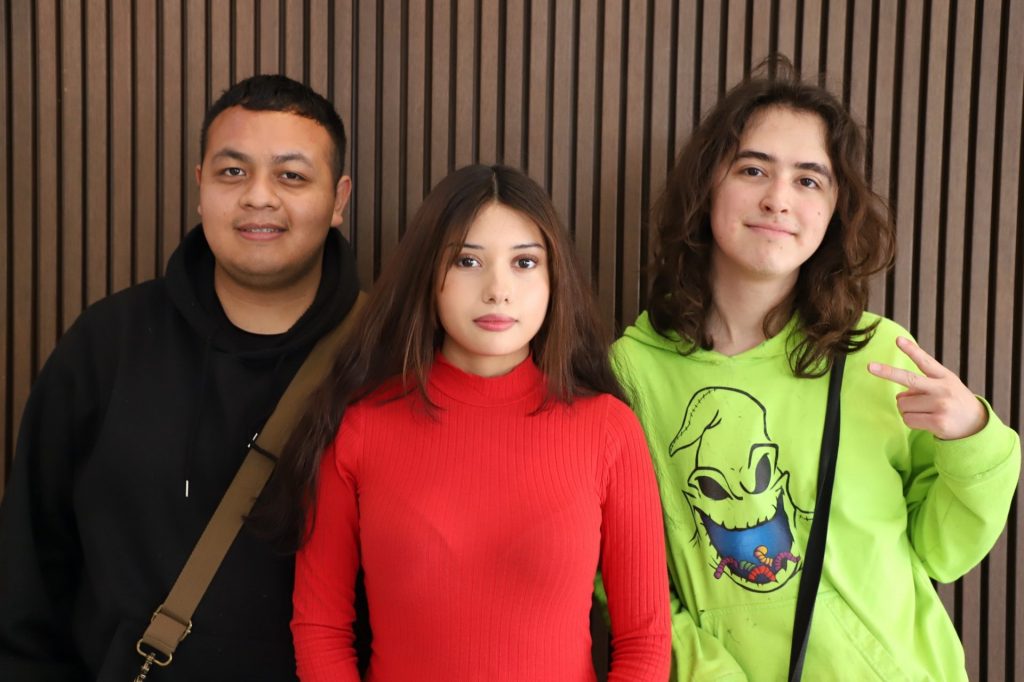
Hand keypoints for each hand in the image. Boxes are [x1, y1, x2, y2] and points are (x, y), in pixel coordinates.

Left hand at [867, 336, 987, 439]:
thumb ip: (922, 386)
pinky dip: (911, 421)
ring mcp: (940, 405)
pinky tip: (926, 422)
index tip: (898, 340)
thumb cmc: (954, 402)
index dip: (911, 350)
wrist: (976, 424)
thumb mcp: (945, 387)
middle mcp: (943, 389)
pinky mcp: (938, 422)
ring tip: (925, 412)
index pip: (925, 361)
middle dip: (887, 372)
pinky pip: (908, 419)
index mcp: (944, 376)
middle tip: (870, 366)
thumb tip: (900, 396)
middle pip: (908, 379)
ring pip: (903, 403)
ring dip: (907, 409)